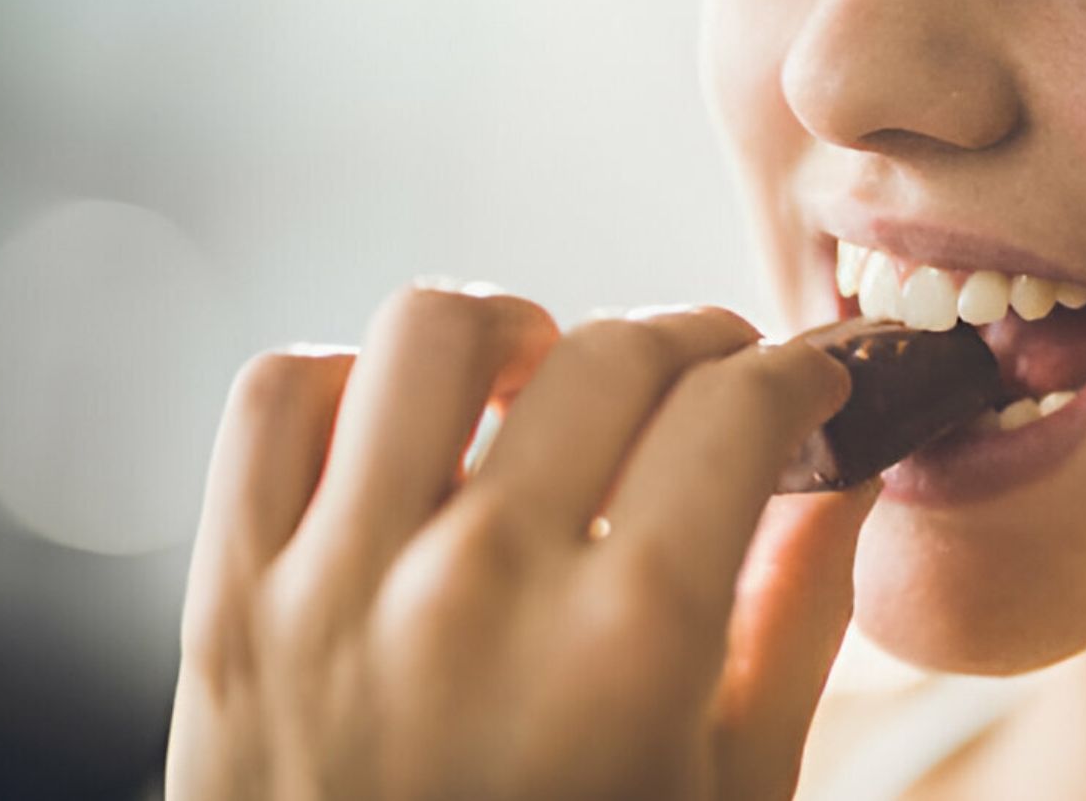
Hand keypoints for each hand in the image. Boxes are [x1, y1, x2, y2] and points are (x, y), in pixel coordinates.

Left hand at [166, 285, 869, 799]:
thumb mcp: (729, 792)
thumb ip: (798, 621)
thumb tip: (853, 479)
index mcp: (627, 645)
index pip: (739, 407)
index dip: (799, 370)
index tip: (808, 377)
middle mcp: (479, 590)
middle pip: (614, 352)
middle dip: (697, 341)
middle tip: (715, 381)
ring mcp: (337, 585)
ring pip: (434, 331)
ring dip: (522, 333)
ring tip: (553, 383)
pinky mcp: (232, 600)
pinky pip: (282, 397)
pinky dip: (354, 382)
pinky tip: (417, 434)